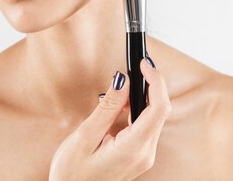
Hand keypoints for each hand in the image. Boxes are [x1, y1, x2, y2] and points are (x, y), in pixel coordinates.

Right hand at [48, 58, 170, 180]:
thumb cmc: (72, 173)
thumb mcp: (85, 135)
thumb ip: (108, 107)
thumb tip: (123, 80)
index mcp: (134, 148)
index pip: (158, 108)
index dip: (155, 81)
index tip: (144, 63)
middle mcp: (145, 153)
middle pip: (160, 111)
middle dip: (150, 85)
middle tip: (135, 66)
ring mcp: (143, 156)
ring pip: (154, 118)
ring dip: (142, 98)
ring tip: (120, 88)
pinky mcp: (138, 156)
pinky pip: (145, 127)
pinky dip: (136, 111)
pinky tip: (119, 105)